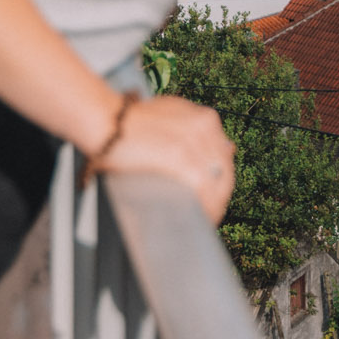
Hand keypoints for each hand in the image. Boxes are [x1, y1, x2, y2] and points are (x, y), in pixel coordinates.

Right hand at [96, 93, 235, 223]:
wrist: (108, 120)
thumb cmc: (133, 123)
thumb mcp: (172, 116)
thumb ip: (197, 131)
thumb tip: (230, 149)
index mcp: (206, 118)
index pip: (225, 156)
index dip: (221, 179)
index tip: (214, 196)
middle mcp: (206, 126)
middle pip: (224, 170)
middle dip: (221, 195)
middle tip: (211, 214)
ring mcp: (194, 141)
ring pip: (218, 181)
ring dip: (215, 205)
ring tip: (206, 222)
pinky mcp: (180, 156)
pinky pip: (203, 188)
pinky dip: (206, 207)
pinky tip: (202, 219)